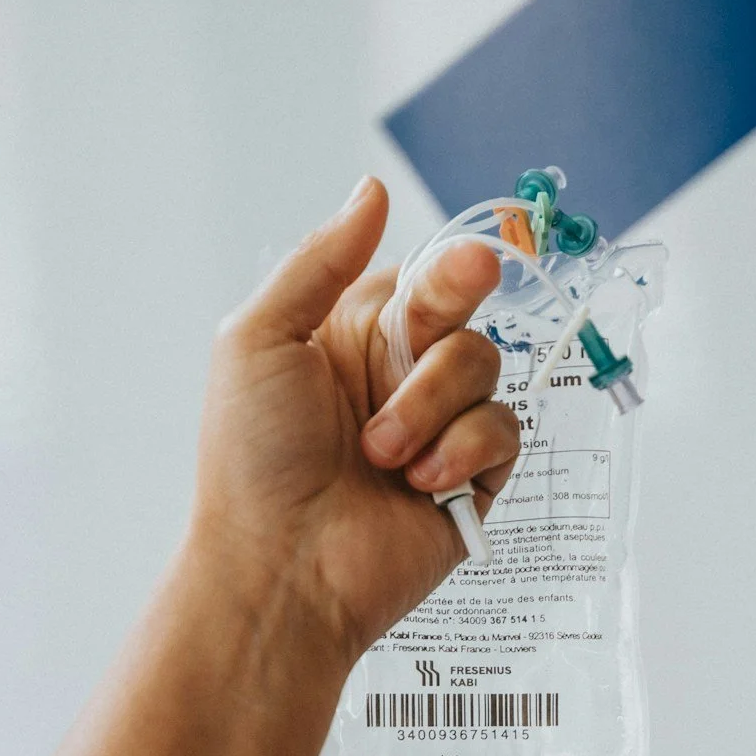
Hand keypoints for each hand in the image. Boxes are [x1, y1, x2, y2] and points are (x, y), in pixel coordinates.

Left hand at [188, 178, 518, 661]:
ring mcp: (440, 426)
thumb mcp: (259, 339)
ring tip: (378, 454)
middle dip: (448, 314)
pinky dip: (462, 451)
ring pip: (485, 365)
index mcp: (352, 333)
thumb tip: (373, 189)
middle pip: (466, 306)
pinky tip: (418, 483)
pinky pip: (504, 431)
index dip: (443, 266)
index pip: (422, 273)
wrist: (278, 566)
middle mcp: (400, 373)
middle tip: (418, 335)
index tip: (450, 269)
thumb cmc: (251, 460)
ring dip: (428, 406)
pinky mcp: (473, 479)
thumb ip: (319, 261)